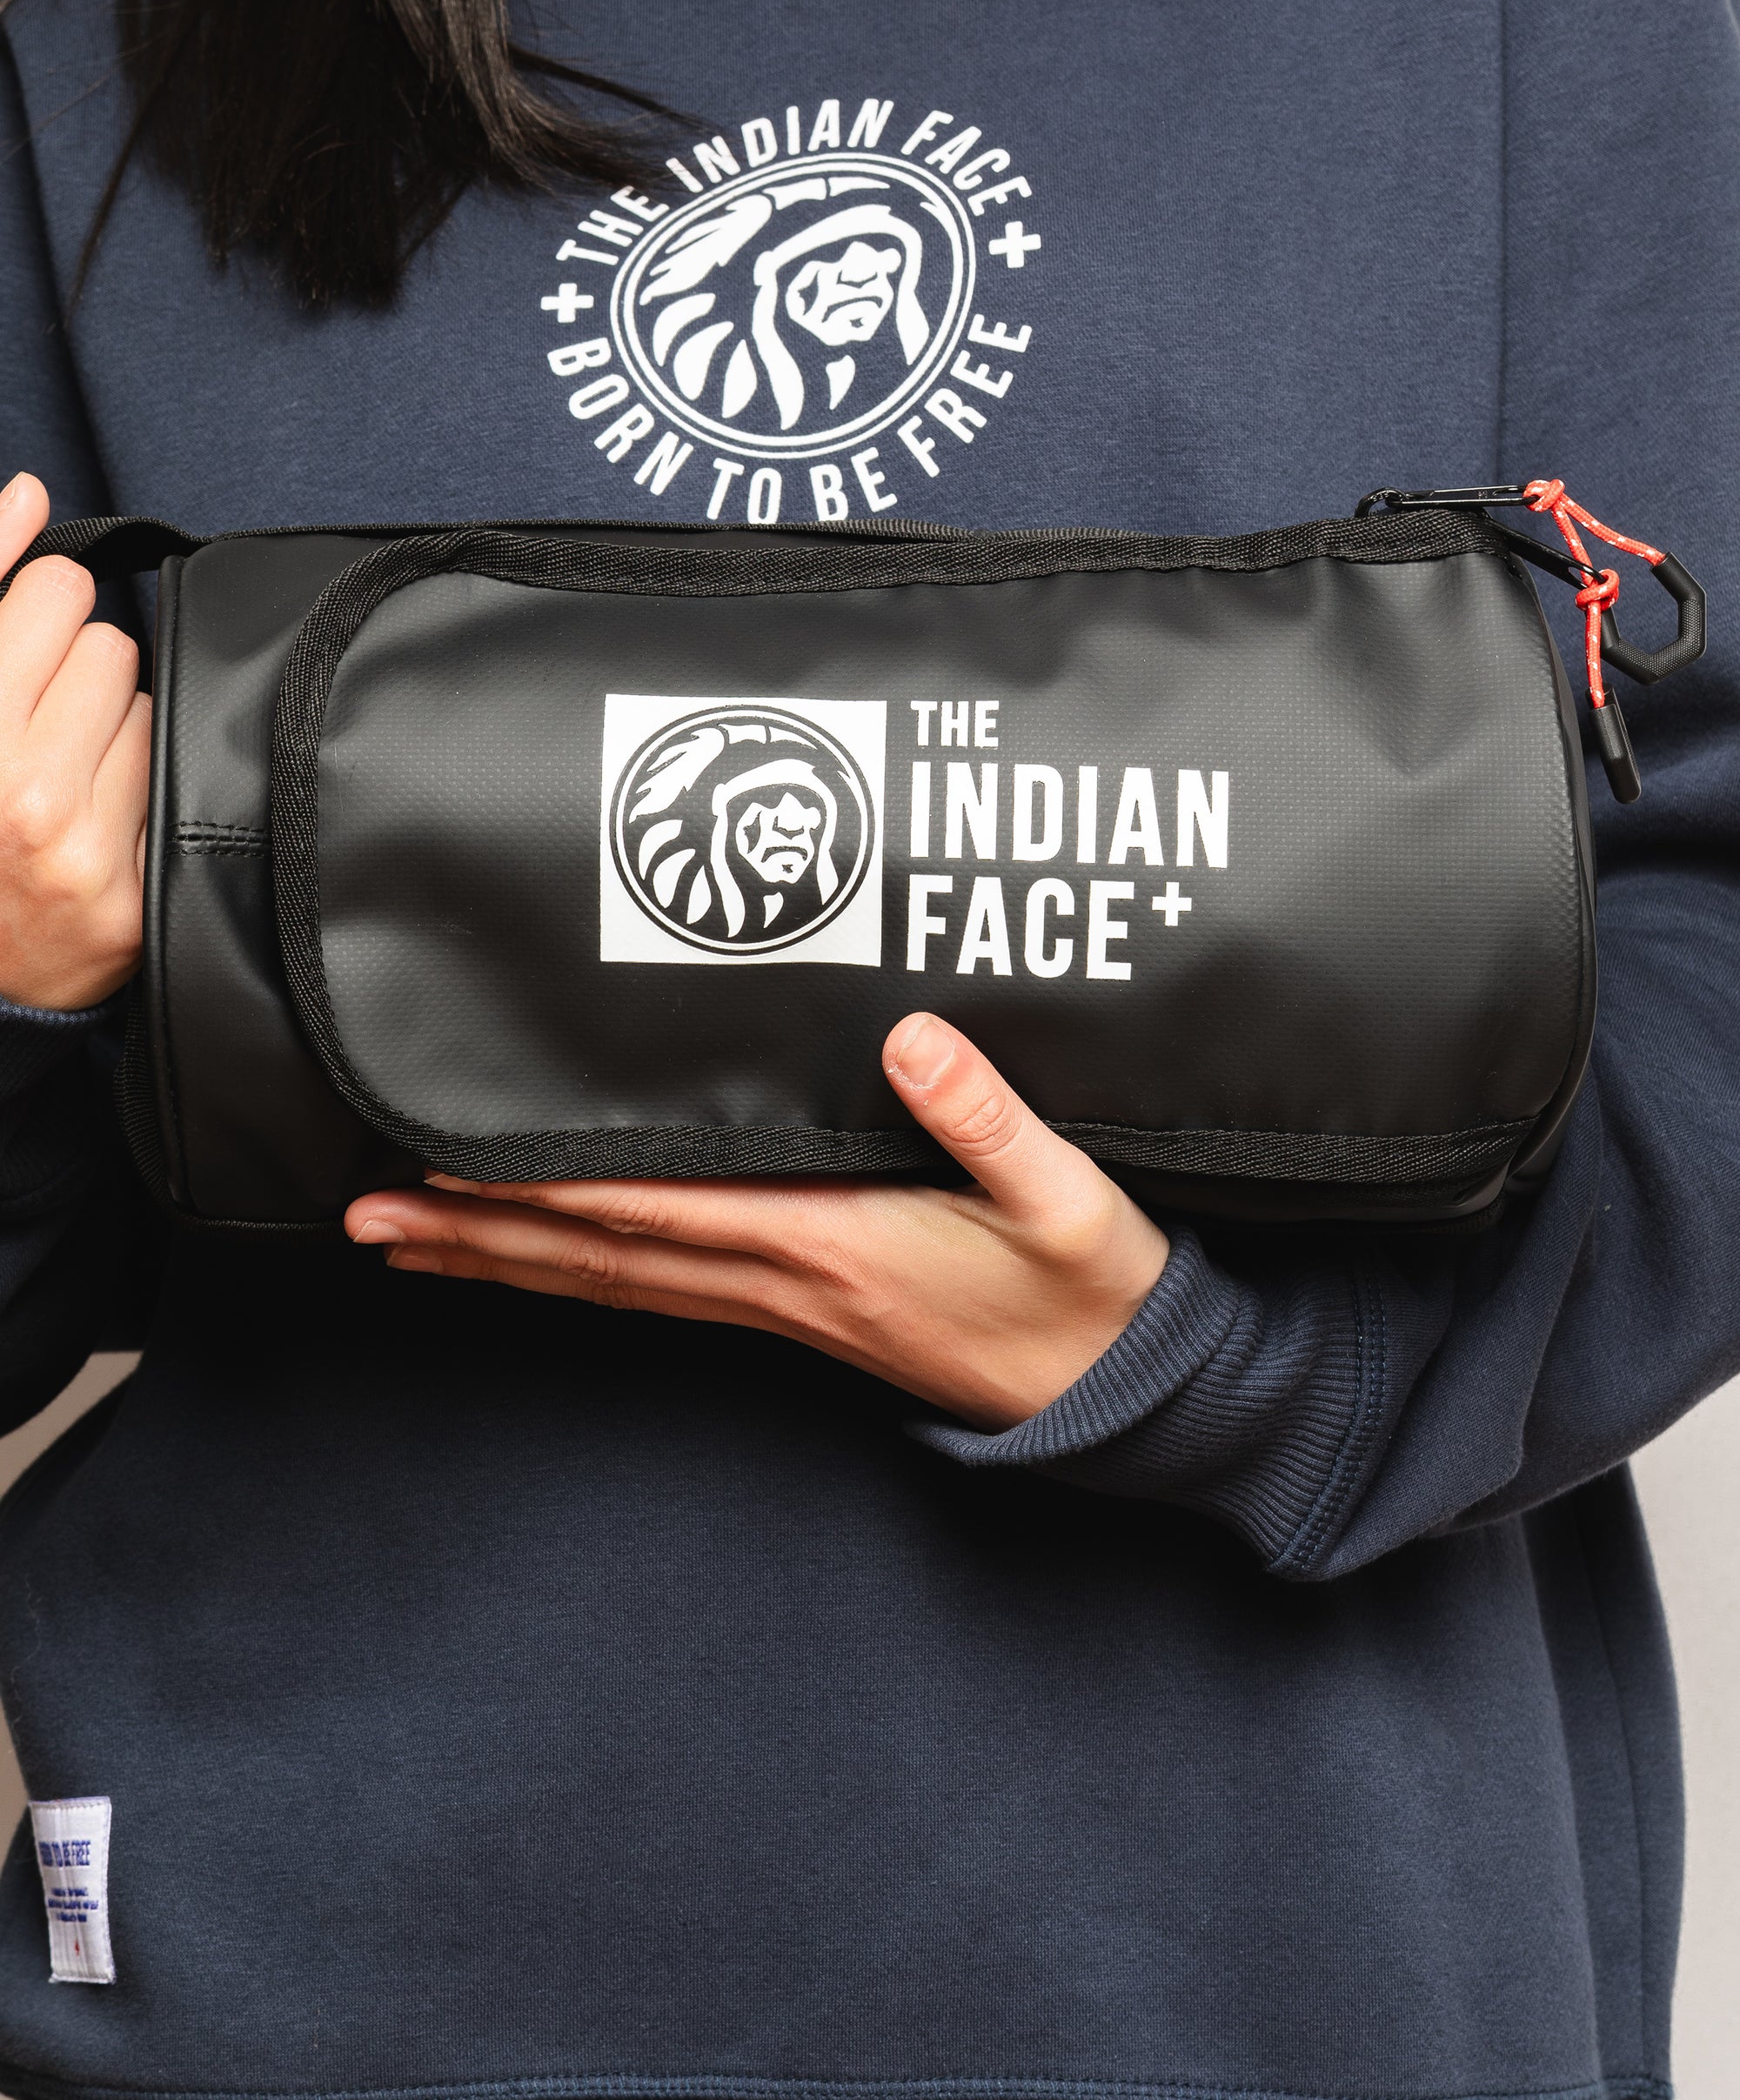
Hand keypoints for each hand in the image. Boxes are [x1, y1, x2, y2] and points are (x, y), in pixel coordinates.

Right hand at [0, 473, 148, 1010]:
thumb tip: (29, 491)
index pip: (50, 591)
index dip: (38, 607)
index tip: (23, 642)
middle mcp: (11, 789)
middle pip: (109, 641)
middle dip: (75, 668)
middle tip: (37, 722)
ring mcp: (73, 845)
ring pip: (145, 705)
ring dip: (112, 726)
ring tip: (62, 774)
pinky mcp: (127, 892)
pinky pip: (171, 774)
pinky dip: (141, 785)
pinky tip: (96, 818)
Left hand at [346, 1013, 1168, 1430]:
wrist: (1125, 1394)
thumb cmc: (1094, 1293)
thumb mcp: (1068, 1198)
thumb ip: (991, 1118)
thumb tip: (912, 1038)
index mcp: (833, 1244)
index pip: (658, 1208)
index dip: (547, 1186)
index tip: (445, 1164)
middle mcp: (789, 1283)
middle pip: (604, 1260)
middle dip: (479, 1238)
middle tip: (363, 1219)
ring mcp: (792, 1310)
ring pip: (619, 1286)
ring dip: (509, 1265)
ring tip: (412, 1247)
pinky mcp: (811, 1316)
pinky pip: (666, 1297)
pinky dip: (586, 1280)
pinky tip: (550, 1269)